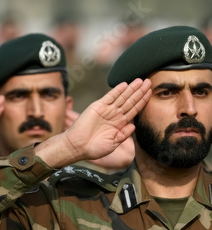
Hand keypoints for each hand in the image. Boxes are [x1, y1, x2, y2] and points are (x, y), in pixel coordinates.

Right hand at [36, 78, 151, 167]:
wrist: (78, 147)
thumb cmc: (94, 148)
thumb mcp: (113, 144)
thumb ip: (124, 135)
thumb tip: (134, 125)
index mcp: (119, 124)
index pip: (134, 110)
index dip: (142, 101)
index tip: (151, 93)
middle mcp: (114, 115)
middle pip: (130, 101)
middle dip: (140, 92)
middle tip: (149, 82)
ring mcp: (106, 110)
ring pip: (122, 97)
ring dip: (131, 89)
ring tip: (141, 80)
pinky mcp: (97, 107)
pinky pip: (109, 97)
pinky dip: (117, 91)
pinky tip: (125, 84)